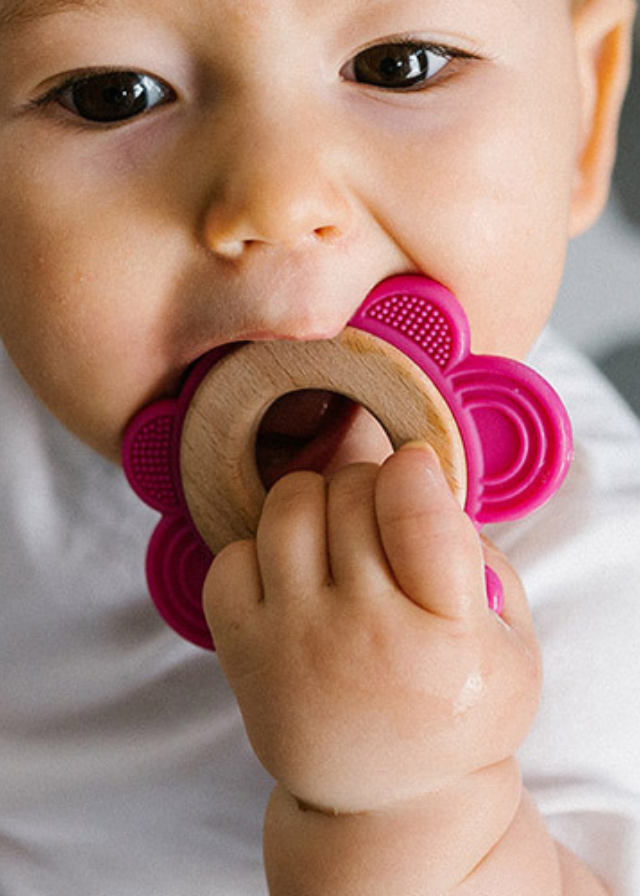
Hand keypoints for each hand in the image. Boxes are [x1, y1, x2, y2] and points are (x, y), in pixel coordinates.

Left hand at [203, 444, 541, 813]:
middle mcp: (363, 636)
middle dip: (372, 485)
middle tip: (381, 517)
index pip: (418, 515)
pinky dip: (260, 550)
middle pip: (352, 494)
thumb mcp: (513, 649)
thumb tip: (423, 483)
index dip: (415, 470)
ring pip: (289, 508)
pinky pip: (232, 556)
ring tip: (336, 535)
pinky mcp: (244, 654)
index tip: (415, 468)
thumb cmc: (455, 711)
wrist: (387, 800)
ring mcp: (295, 643)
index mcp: (448, 638)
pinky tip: (292, 577)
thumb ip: (484, 561)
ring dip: (317, 500)